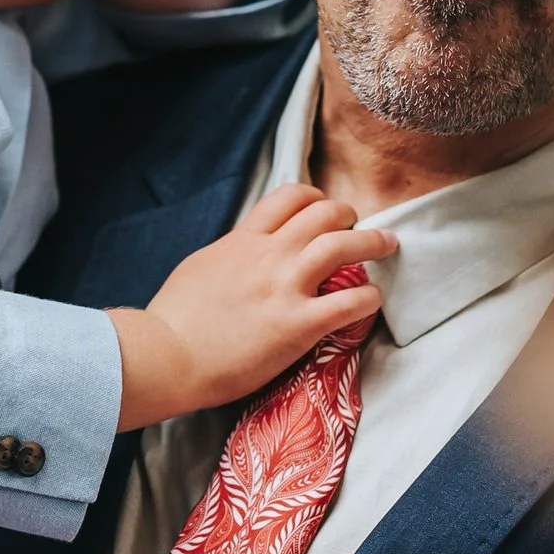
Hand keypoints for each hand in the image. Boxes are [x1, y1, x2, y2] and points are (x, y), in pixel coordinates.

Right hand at [112, 182, 389, 428]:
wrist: (165, 356)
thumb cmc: (173, 321)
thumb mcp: (199, 269)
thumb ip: (227, 256)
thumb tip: (240, 256)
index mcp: (242, 241)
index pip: (287, 198)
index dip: (314, 197)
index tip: (323, 209)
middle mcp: (268, 256)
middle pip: (322, 214)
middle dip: (347, 215)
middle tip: (359, 226)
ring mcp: (284, 289)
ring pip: (341, 245)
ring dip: (372, 242)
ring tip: (388, 245)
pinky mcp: (297, 326)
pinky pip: (348, 303)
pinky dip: (368, 297)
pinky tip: (374, 300)